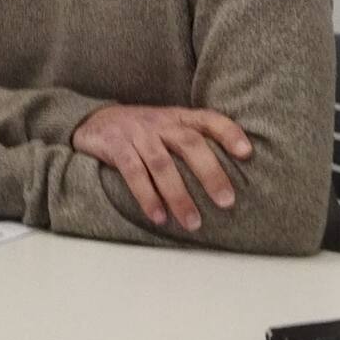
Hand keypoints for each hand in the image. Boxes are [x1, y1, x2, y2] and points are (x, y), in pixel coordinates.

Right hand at [72, 104, 251, 230]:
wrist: (93, 120)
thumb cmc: (140, 132)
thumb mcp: (166, 128)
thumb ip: (192, 142)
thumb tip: (231, 179)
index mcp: (176, 118)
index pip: (207, 118)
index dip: (228, 132)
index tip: (247, 152)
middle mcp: (159, 122)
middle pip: (189, 143)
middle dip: (210, 172)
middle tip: (226, 201)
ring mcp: (136, 132)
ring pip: (162, 163)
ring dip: (179, 195)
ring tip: (192, 222)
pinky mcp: (114, 145)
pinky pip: (133, 172)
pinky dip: (147, 196)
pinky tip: (158, 216)